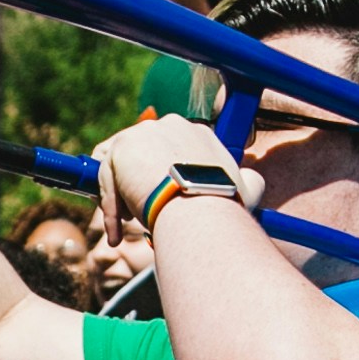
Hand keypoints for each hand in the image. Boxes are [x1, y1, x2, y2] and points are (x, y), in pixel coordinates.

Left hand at [92, 112, 250, 240]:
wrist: (201, 210)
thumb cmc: (224, 207)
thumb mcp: (246, 190)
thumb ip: (248, 182)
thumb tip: (253, 182)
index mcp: (197, 134)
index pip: (166, 152)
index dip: (160, 179)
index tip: (160, 203)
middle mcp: (171, 126)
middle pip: (141, 156)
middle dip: (136, 186)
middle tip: (139, 216)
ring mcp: (145, 133)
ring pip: (121, 168)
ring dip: (120, 200)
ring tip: (128, 227)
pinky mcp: (122, 148)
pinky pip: (105, 178)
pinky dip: (109, 208)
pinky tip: (117, 234)